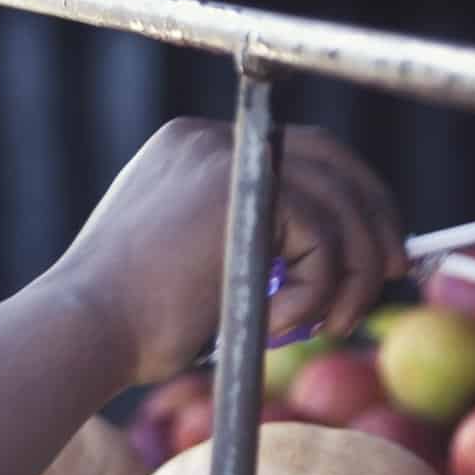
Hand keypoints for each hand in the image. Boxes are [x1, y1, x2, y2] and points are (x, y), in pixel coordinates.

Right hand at [49, 117, 406, 384]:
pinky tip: (276, 325)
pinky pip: (320, 238)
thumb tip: (329, 259)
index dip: (348, 198)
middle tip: (394, 271)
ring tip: (325, 325)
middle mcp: (208, 139)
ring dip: (351, 274)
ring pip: (336, 203)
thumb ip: (248, 245)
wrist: (80, 334)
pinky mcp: (237, 190)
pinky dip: (316, 292)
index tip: (376, 247)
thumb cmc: (126, 328)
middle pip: (330, 158)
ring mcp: (222, 158)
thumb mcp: (193, 270)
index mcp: (192, 151)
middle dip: (374, 218)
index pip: (296, 154)